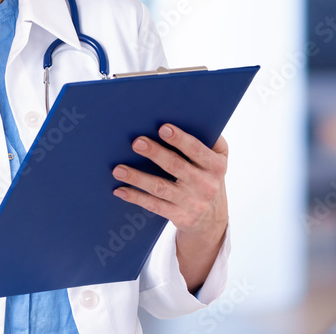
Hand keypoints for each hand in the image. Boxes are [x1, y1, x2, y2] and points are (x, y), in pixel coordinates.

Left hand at [111, 123, 228, 291]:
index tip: (163, 128)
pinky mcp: (179, 217)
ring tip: (118, 169)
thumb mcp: (217, 160)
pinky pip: (154, 206)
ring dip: (138, 178)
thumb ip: (208, 141)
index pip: (197, 150)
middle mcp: (205, 185)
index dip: (180, 139)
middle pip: (176, 167)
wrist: (213, 219)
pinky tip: (120, 190)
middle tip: (136, 142)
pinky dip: (136, 197)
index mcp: (216, 166)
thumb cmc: (209, 178)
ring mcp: (192, 202)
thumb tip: (187, 117)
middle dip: (155, 153)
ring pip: (161, 188)